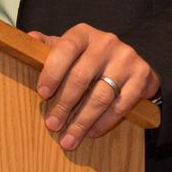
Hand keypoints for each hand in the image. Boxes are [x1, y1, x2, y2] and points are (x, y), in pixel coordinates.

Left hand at [27, 23, 159, 150]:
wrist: (131, 63)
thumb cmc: (90, 57)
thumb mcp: (70, 48)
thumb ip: (50, 46)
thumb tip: (29, 39)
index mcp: (84, 33)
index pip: (65, 49)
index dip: (52, 72)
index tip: (42, 94)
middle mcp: (106, 42)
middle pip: (81, 77)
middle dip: (64, 105)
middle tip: (53, 124)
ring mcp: (126, 59)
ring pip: (100, 96)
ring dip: (82, 121)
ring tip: (69, 138)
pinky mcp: (142, 76)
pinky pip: (120, 105)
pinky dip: (104, 122)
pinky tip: (92, 133)